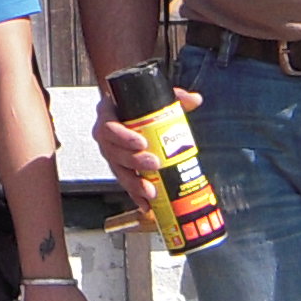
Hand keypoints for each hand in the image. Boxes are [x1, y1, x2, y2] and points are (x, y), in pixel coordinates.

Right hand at [91, 90, 194, 213]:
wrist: (124, 108)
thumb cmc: (137, 103)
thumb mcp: (152, 95)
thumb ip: (174, 96)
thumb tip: (195, 99)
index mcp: (108, 115)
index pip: (110, 127)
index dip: (124, 137)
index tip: (142, 142)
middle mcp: (105, 137)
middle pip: (114, 153)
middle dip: (134, 161)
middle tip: (154, 163)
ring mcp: (111, 154)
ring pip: (118, 171)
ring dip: (133, 182)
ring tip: (151, 191)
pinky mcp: (119, 168)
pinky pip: (124, 183)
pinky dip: (134, 195)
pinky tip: (146, 204)